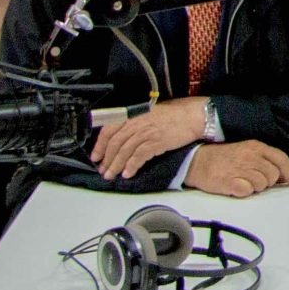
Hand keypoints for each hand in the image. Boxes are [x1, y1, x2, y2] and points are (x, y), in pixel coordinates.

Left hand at [89, 96, 208, 181]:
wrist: (193, 116)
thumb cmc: (174, 115)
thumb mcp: (150, 113)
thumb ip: (135, 122)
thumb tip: (122, 136)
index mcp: (133, 115)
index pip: (109, 130)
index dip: (99, 145)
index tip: (95, 156)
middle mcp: (137, 123)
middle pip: (115, 143)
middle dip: (107, 159)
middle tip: (103, 171)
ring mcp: (146, 132)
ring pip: (124, 151)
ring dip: (116, 166)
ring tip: (112, 175)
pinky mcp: (156, 142)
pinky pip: (139, 156)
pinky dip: (131, 166)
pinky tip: (128, 173)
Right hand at [184, 140, 288, 198]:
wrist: (196, 161)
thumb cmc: (224, 158)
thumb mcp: (246, 152)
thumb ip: (264, 160)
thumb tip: (283, 177)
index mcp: (256, 147)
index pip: (280, 158)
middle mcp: (250, 156)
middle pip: (273, 175)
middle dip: (268, 182)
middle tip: (255, 181)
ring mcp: (239, 169)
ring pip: (262, 184)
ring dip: (255, 187)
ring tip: (243, 182)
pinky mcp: (229, 182)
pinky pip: (247, 192)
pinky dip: (244, 192)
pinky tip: (236, 187)